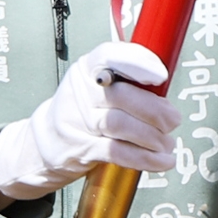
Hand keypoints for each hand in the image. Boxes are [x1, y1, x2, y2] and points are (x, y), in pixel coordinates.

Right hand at [0, 41, 173, 205]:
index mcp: (88, 69)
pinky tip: (161, 161)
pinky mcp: (80, 148)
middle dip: (155, 111)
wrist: (45, 142)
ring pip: (120, 125)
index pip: (110, 56)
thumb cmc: (83, 110)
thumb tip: (167, 91)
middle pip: (122, 96)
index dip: (138, 63)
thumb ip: (130, 82)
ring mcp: (76, 121)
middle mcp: (80, 92)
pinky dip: (144, 157)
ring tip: (167, 143)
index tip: (161, 76)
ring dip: (152, 137)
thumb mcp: (99, 86)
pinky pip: (116, 152)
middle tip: (173, 121)